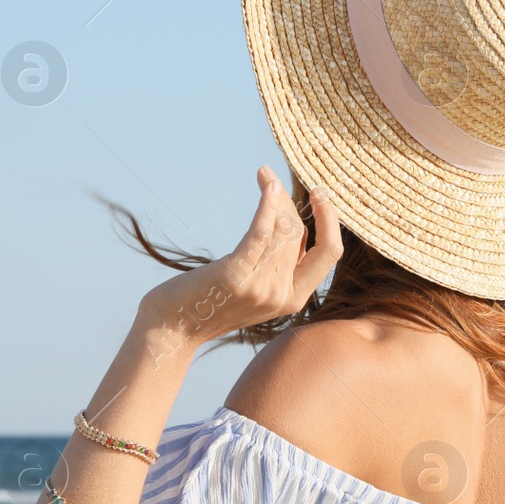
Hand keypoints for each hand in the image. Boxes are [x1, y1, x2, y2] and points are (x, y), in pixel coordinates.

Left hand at [138, 166, 342, 354]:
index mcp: (294, 300)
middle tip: (269, 177)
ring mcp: (261, 288)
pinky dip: (267, 205)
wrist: (173, 328)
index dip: (330, 220)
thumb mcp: (253, 285)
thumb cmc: (210, 300)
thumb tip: (288, 217)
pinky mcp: (237, 276)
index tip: (321, 194)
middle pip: (300, 234)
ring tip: (264, 175)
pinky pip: (261, 232)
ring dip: (275, 196)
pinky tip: (266, 185)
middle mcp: (283, 296)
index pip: (330, 254)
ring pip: (283, 230)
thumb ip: (275, 263)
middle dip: (288, 200)